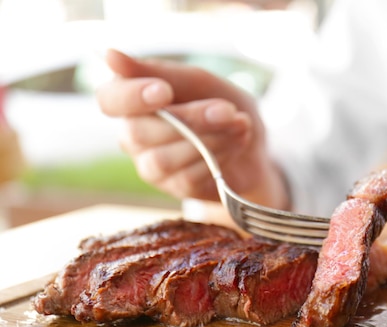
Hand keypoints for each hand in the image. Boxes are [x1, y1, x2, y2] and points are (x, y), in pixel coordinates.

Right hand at [96, 49, 289, 209]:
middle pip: (139, 132)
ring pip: (163, 159)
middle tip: (228, 110)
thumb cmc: (221, 107)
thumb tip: (110, 56)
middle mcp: (133, 135)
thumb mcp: (200, 82)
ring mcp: (151, 166)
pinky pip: (187, 177)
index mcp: (133, 100)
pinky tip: (235, 144)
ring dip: (209, 140)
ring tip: (240, 125)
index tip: (165, 91)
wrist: (255, 146)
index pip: (109, 100)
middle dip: (190, 119)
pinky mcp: (175, 188)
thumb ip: (162, 72)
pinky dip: (218, 157)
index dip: (131, 97)